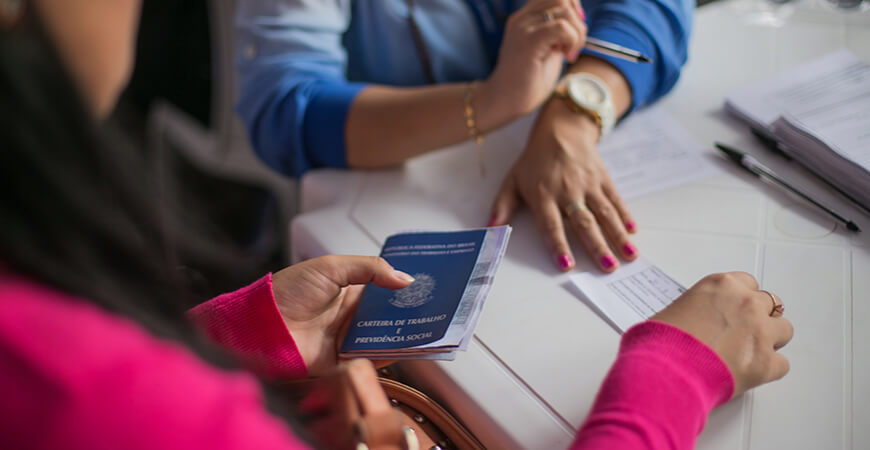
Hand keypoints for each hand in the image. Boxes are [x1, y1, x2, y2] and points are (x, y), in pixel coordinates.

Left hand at [271, 255, 414, 376]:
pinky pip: (370, 359)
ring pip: (384, 337)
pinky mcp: (341, 360)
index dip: (404, 288)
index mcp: (349, 291)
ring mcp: (347, 338)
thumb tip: (405, 278)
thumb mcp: (331, 267)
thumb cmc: (288, 291)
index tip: (428, 286)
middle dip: (410, 313)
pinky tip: (405, 347)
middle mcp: (350, 315)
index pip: (385, 290)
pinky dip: (388, 354)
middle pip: (389, 316)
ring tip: (428, 328)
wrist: (261, 324)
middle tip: (436, 309)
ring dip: (404, 334)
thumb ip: (370, 269)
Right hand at [481, 0, 586, 117]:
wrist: (504, 102)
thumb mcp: (548, 49)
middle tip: (575, 45)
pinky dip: (572, 40)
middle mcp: (522, 18)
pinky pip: (561, 27)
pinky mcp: (528, 42)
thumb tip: (581, 20)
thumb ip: (559, 32)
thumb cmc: (527, 82)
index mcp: (525, 17)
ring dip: (577, 32)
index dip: (572, 8)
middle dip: (577, 19)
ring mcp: (523, 28)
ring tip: (569, 53)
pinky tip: (567, 56)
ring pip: (564, 9)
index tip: (574, 33)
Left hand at [489, 100, 637, 271]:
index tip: (567, 266)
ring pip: (604, 213)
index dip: (559, 246)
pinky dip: (625, 216)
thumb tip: (489, 229)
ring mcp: (588, 184)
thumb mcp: (512, 180)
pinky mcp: (603, 178)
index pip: (551, 225)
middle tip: (607, 267)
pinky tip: (633, 232)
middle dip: (597, 246)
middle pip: (583, 222)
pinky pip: (616, 199)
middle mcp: (567, 190)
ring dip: (617, 235)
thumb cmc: (534, 161)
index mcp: (543, 195)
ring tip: (630, 255)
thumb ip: (502, 206)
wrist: (561, 129)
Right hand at [652, 272, 793, 396]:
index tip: (734, 310)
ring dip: (770, 340)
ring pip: (784, 330)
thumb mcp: (673, 310)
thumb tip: (695, 321)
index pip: (747, 283)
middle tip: (743, 332)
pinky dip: (769, 369)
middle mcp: (745, 304)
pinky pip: (782, 364)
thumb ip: (695, 309)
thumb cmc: (661, 341)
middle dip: (759, 317)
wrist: (665, 370)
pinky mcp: (767, 363)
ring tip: (749, 352)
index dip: (740, 300)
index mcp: (722, 286)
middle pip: (770, 304)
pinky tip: (750, 372)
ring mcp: (760, 332)